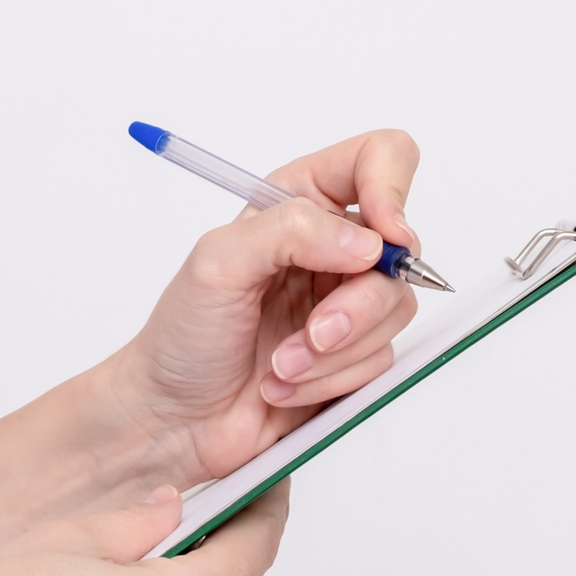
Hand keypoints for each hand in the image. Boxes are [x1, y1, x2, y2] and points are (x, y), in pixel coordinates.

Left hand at [0, 129, 422, 575]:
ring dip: (335, 350)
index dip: (392, 188)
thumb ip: (291, 230)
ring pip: (395, 310)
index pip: (379, 158)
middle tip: (311, 332)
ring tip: (279, 365)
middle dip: (355, 304)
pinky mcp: (354, 355)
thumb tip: (366, 242)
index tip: (380, 237)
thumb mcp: (218, 262)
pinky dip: (331, 379)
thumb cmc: (183, 336)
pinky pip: (381, 361)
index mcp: (298, 200)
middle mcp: (331, 246)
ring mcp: (346, 302)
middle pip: (401, 250)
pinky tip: (284, 385)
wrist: (173, 417)